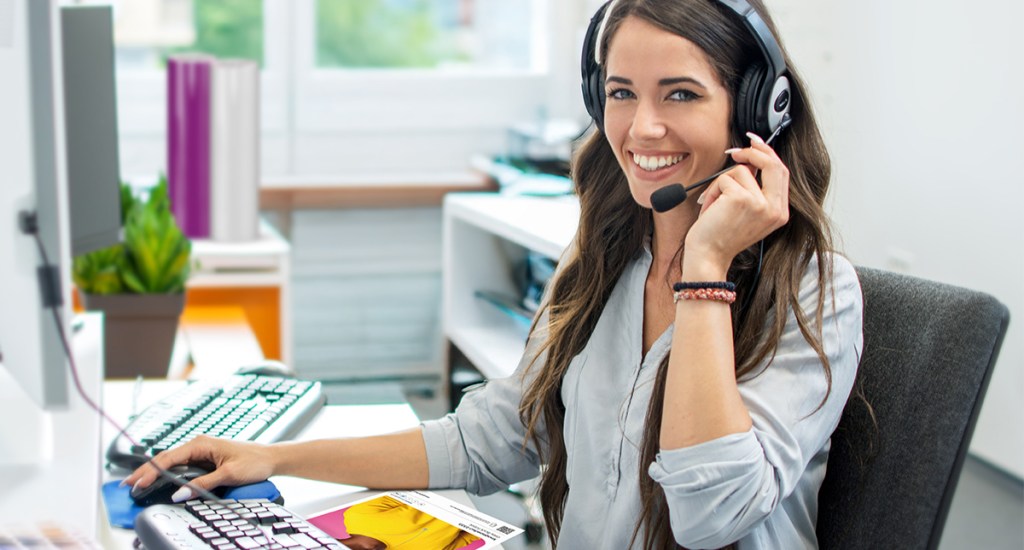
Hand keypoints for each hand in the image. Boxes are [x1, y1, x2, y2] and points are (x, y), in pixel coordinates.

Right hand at [121, 436, 275, 498]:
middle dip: (145, 471)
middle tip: (127, 485)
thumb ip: (203, 484)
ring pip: (171, 462)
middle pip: (165, 459)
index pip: (169, 458)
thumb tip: (180, 493)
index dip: (151, 471)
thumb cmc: (253, 461)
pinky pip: (180, 466)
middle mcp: (198, 445)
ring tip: (137, 484)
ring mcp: (200, 452)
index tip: (138, 482)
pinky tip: (157, 481)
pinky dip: (166, 474)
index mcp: (201, 443)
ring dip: (154, 473)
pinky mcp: (203, 459)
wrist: (270, 458)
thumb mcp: (228, 475)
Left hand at [684, 132, 789, 271]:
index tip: (756, 144)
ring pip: (741, 171)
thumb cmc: (721, 237)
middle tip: (736, 150)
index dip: (769, 155)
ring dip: (721, 184)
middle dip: (753, 151)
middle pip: (773, 164)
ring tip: (715, 205)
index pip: (781, 173)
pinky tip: (710, 209)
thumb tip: (750, 159)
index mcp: (779, 213)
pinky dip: (712, 191)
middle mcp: (774, 209)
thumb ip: (755, 189)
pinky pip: (724, 179)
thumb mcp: (747, 213)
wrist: (708, 257)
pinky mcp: (742, 199)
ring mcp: (760, 204)